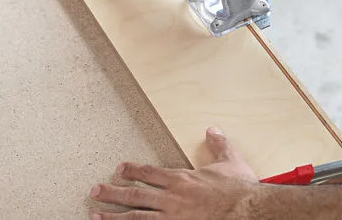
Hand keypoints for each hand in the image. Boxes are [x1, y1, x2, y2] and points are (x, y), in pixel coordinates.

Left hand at [90, 128, 258, 219]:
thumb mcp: (230, 161)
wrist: (246, 210)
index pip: (150, 172)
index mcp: (182, 179)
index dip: (132, 170)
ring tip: (96, 216)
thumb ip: (218, 145)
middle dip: (113, 193)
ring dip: (114, 216)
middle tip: (95, 191)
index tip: (119, 169)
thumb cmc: (238, 189)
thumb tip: (212, 130)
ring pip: (136, 216)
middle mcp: (171, 198)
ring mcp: (171, 217)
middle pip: (135, 194)